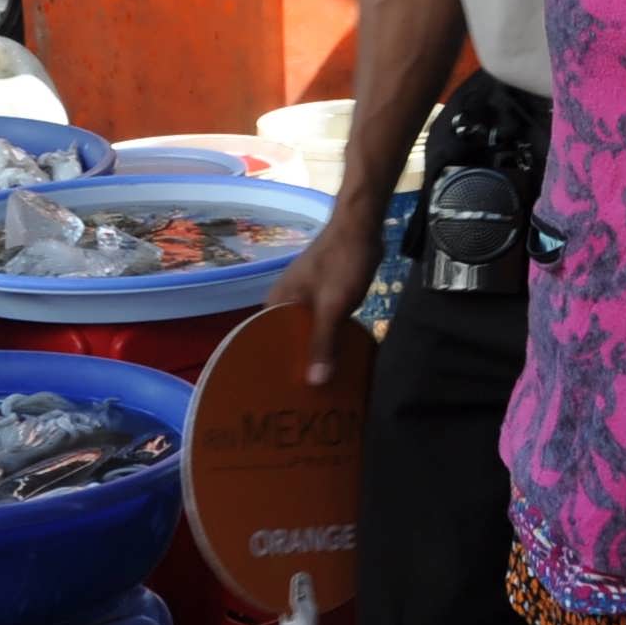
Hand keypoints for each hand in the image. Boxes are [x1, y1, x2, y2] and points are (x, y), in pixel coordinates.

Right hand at [271, 212, 385, 385]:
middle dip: (294, 365)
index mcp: (276, 303)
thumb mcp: (333, 305)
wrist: (362, 225)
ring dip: (312, 352)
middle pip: (285, 340)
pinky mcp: (322, 295)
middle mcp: (284, 301)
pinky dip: (325, 338)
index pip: (263, 343)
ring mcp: (304, 297)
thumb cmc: (342, 262)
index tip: (276, 396)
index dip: (270, 369)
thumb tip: (315, 382)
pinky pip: (319, 324)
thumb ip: (324, 342)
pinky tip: (335, 357)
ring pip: (304, 333)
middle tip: (302, 399)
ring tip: (319, 385)